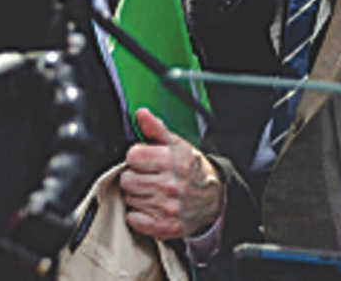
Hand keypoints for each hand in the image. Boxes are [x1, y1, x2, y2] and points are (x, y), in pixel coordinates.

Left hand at [120, 108, 223, 238]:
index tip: (146, 160)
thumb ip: (156, 129)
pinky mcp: (165, 226)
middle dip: (135, 177)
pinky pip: (133, 219)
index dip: (138, 157)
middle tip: (149, 177)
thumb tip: (141, 114)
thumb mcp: (178, 145)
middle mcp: (172, 184)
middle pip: (127, 179)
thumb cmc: (192, 170)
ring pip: (129, 199)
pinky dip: (138, 215)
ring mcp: (168, 207)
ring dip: (137, 196)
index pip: (133, 156)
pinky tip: (151, 207)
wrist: (213, 198)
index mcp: (175, 161)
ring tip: (152, 192)